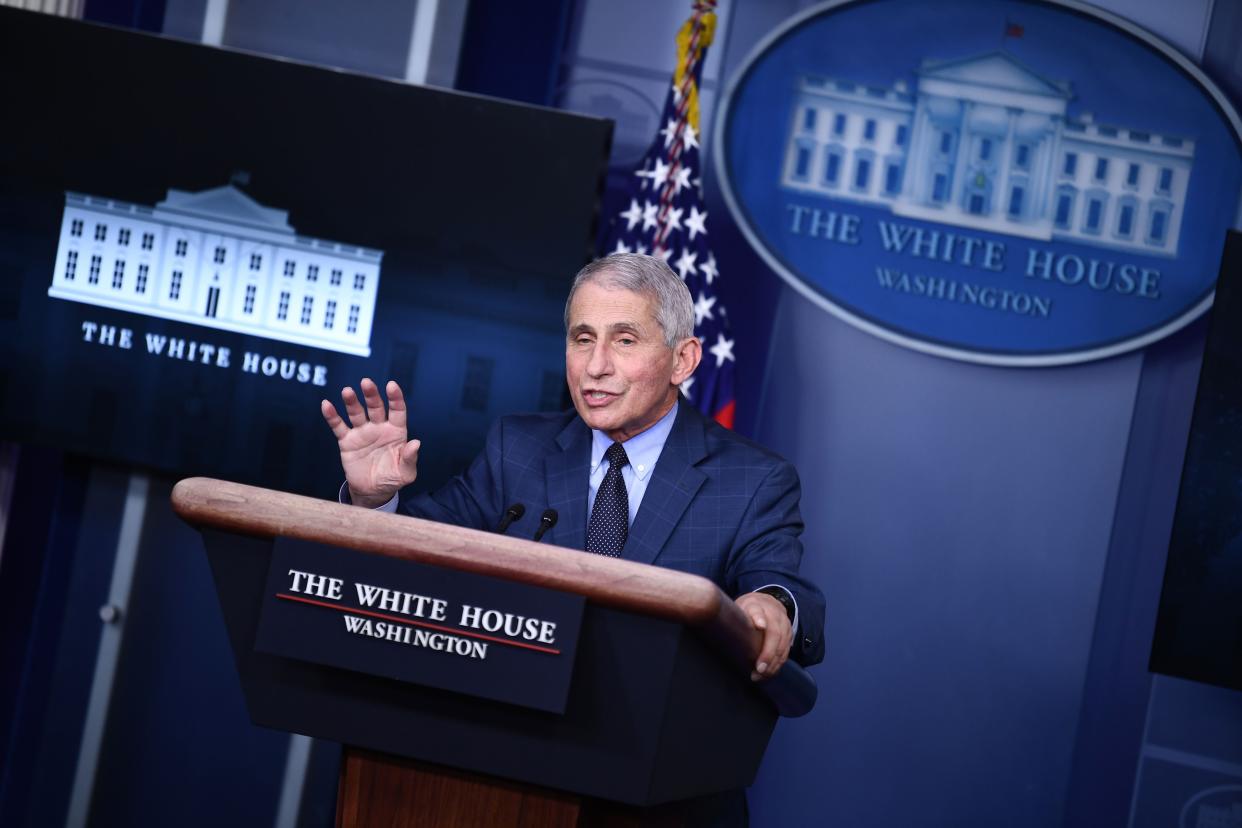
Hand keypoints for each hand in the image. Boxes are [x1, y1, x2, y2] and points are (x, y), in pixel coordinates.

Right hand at [321, 378, 420, 508]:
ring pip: (356, 413)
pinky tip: (326, 405)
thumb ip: (410, 458)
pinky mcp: (347, 441)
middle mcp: (379, 428)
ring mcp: (362, 432)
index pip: (397, 411)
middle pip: (375, 407)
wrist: (372, 491)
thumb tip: (416, 443)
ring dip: (351, 402)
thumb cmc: (392, 479)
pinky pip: (338, 426)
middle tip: (366, 383)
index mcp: (396, 432)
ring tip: (347, 391)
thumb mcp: (405, 472)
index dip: (395, 398)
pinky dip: (332, 416)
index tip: (391, 386)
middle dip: (371, 395)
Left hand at [735, 591, 792, 681]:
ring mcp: (784, 624)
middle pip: (774, 634)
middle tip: (759, 669)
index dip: (759, 618)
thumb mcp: (739, 609)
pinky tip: (769, 672)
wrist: (767, 602)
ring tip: (761, 675)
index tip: (760, 625)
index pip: (757, 611)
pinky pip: (786, 651)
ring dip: (773, 663)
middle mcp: (773, 614)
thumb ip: (734, 618)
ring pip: (783, 645)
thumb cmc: (748, 610)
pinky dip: (778, 663)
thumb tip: (721, 630)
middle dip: (768, 653)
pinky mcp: (789, 634)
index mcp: (756, 605)